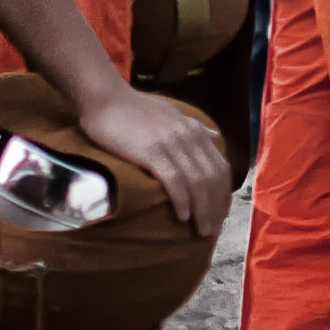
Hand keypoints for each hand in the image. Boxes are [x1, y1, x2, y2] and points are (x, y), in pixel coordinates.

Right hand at [82, 82, 233, 232]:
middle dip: (216, 208)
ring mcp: (171, 144)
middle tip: (212, 231)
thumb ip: (193, 127)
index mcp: (195, 131)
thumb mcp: (171, 113)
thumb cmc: (134, 108)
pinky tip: (183, 217)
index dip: (223, 195)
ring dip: (203, 210)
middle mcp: (189, 137)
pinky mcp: (152, 152)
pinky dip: (182, 201)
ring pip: (197, 183)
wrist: (105, 98)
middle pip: (212, 179)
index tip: (220, 215)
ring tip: (201, 230)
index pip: (221, 168)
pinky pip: (174, 181)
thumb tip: (213, 135)